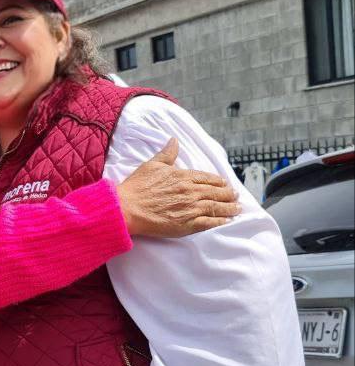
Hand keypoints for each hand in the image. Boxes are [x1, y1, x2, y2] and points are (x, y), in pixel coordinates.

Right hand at [117, 138, 239, 237]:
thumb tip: (174, 141)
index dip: (218, 181)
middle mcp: (190, 192)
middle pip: (215, 192)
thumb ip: (167, 154)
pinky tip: (227, 220)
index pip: (207, 178)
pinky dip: (220, 221)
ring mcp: (190, 208)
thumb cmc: (137, 187)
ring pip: (216, 207)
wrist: (128, 208)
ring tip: (237, 208)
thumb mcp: (152, 165)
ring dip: (229, 208)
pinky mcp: (187, 224)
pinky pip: (209, 222)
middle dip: (228, 194)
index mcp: (183, 176)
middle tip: (236, 196)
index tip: (225, 183)